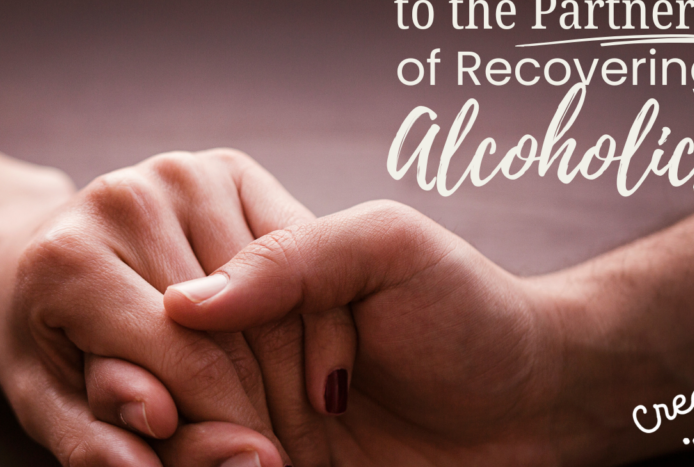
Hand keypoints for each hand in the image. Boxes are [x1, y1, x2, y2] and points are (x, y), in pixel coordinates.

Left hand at [0, 149, 353, 466]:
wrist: (32, 252)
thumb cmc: (39, 338)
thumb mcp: (49, 408)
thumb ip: (105, 441)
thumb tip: (193, 449)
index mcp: (70, 260)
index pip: (186, 362)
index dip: (234, 427)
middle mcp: (129, 199)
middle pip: (235, 328)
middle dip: (264, 402)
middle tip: (271, 448)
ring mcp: (184, 174)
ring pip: (275, 291)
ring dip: (291, 361)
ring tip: (283, 409)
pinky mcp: (227, 166)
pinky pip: (297, 249)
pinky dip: (309, 309)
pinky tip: (299, 357)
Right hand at [164, 200, 578, 466]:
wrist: (535, 409)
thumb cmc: (469, 311)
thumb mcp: (387, 248)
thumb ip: (292, 254)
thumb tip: (182, 300)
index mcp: (265, 270)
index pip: (173, 294)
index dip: (158, 329)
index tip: (169, 359)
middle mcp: (249, 337)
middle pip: (160, 362)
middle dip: (173, 395)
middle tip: (234, 427)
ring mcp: (258, 402)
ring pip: (176, 424)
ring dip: (194, 446)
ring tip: (266, 459)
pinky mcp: (271, 459)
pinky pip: (211, 463)